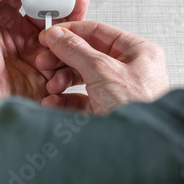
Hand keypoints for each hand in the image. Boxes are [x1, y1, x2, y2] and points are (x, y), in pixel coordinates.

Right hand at [35, 22, 168, 113]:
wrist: (139, 151)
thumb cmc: (137, 109)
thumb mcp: (102, 71)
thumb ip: (76, 50)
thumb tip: (57, 34)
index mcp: (137, 52)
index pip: (99, 32)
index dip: (72, 32)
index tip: (50, 34)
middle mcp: (130, 69)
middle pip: (88, 54)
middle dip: (63, 59)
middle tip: (44, 61)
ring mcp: (118, 91)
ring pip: (83, 77)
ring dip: (62, 80)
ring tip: (51, 86)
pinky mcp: (108, 110)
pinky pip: (82, 99)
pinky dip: (65, 100)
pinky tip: (53, 102)